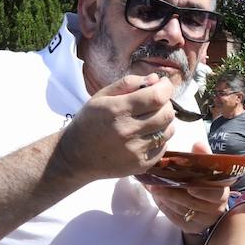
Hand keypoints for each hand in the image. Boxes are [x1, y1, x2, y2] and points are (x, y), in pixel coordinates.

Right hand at [56, 74, 175, 181]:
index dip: (165, 88)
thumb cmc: (89, 122)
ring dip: (164, 122)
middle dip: (166, 104)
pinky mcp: (140, 165)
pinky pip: (163, 147)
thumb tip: (155, 79)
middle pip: (166, 114)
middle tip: (156, 102)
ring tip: (149, 119)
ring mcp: (135, 151)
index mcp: (116, 110)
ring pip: (168, 131)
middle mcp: (127, 131)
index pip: (156, 97)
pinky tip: (145, 135)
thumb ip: (128, 84)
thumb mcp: (101, 97)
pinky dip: (159, 138)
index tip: (163, 84)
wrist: (76, 157)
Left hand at [145, 144, 231, 231]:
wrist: (202, 203)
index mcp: (221, 191)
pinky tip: (158, 197)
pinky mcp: (191, 227)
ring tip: (153, 188)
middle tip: (156, 184)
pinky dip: (165, 207)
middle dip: (173, 193)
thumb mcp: (204, 169)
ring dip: (166, 199)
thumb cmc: (202, 182)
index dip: (203, 192)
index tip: (190, 188)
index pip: (215, 193)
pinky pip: (176, 218)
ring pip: (182, 210)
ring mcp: (204, 219)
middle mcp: (216, 208)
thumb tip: (198, 144)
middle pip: (193, 202)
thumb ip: (201, 157)